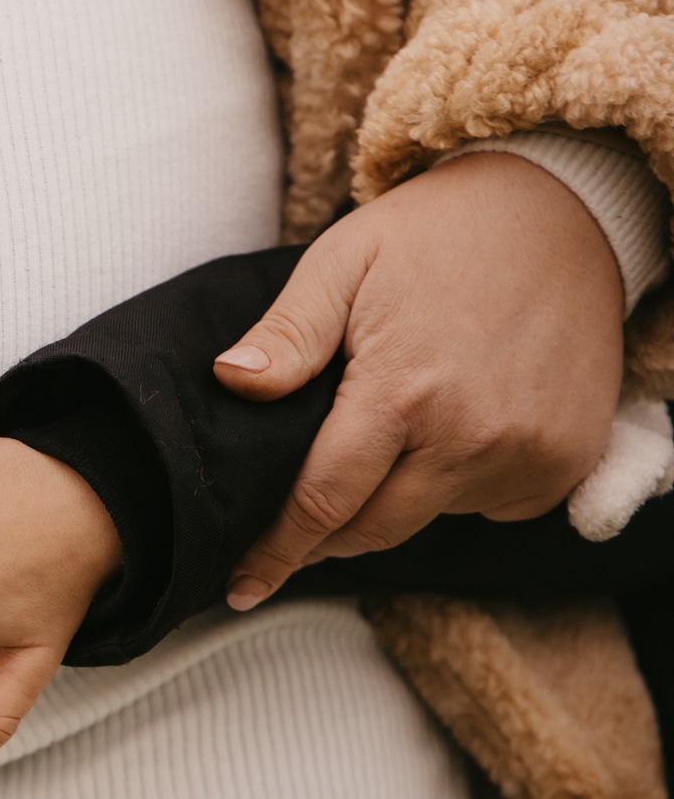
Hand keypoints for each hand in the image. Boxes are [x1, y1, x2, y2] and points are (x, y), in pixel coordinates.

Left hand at [214, 149, 625, 607]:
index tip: (240, 585)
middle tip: (288, 527)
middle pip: (374, 527)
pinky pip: (491, 506)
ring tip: (386, 435)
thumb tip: (228, 382)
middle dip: (322, 537)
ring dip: (393, 499)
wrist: (561, 212)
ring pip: (429, 518)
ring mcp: (529, 453)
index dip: (276, 550)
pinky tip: (447, 432)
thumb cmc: (433, 235)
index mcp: (404, 391)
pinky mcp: (570, 460)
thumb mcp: (342, 262)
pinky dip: (456, 487)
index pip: (322, 501)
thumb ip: (287, 333)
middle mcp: (473, 435)